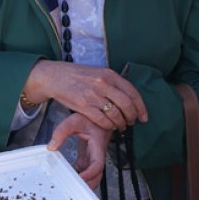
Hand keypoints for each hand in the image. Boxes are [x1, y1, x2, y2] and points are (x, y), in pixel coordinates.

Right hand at [28, 60, 147, 131]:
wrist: (54, 76)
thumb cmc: (76, 75)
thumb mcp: (97, 73)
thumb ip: (112, 83)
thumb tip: (128, 97)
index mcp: (109, 74)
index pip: (132, 92)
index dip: (141, 107)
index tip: (144, 117)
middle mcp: (103, 83)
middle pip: (126, 105)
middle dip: (132, 117)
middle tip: (131, 122)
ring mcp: (93, 95)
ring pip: (115, 114)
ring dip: (120, 124)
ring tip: (120, 126)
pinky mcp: (83, 106)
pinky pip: (102, 120)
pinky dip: (108, 126)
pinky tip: (109, 127)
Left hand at [48, 113, 109, 188]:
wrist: (96, 116)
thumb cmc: (88, 118)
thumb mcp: (73, 121)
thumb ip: (61, 132)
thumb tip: (51, 147)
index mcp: (98, 146)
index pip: (97, 164)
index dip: (90, 174)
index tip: (80, 179)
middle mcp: (97, 155)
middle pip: (97, 176)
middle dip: (87, 185)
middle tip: (73, 191)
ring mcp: (93, 159)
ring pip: (92, 177)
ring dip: (83, 184)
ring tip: (69, 188)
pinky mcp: (87, 159)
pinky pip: (85, 172)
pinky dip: (78, 178)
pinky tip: (67, 179)